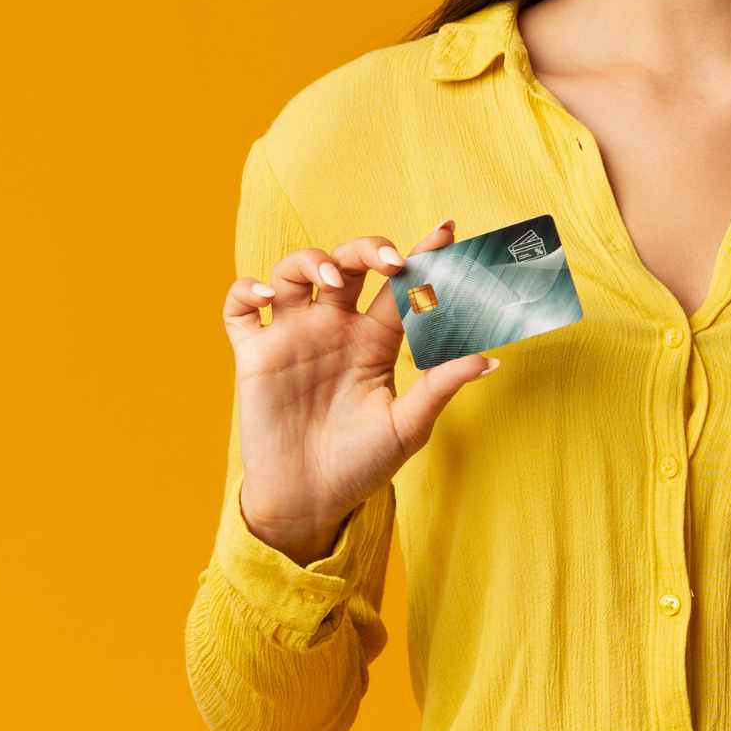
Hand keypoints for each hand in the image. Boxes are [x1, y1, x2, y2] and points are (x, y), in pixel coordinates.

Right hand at [220, 219, 497, 562]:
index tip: (448, 229)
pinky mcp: (255, 355)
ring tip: (331, 282)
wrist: (311, 501)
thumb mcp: (408, 426)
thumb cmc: (362, 464)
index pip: (400, 286)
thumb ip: (440, 386)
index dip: (423, 254)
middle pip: (349, 262)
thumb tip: (491, 359)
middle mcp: (334, 328)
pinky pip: (239, 307)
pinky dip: (247, 290)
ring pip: (294, 271)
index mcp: (374, 340)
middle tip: (391, 261)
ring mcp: (293, 336)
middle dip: (368, 248)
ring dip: (312, 262)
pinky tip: (266, 297)